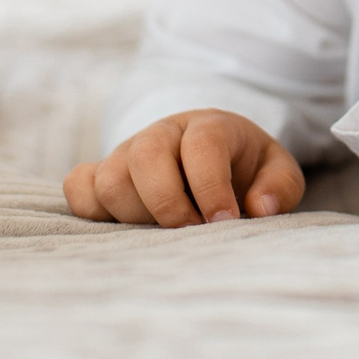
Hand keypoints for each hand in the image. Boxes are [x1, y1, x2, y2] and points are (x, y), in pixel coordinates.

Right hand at [64, 110, 305, 226]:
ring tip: (163, 231)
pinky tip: (126, 226)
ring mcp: (128, 151)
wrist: (215, 156)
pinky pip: (78, 186)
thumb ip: (279, 187)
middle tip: (190, 232)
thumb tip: (259, 208)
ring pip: (109, 178)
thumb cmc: (247, 169)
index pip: (201, 146)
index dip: (210, 187)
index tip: (223, 221)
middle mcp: (163, 133)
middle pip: (145, 156)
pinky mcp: (103, 171)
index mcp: (209, 126)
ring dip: (135, 215)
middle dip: (167, 204)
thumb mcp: (277, 171)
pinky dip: (93, 210)